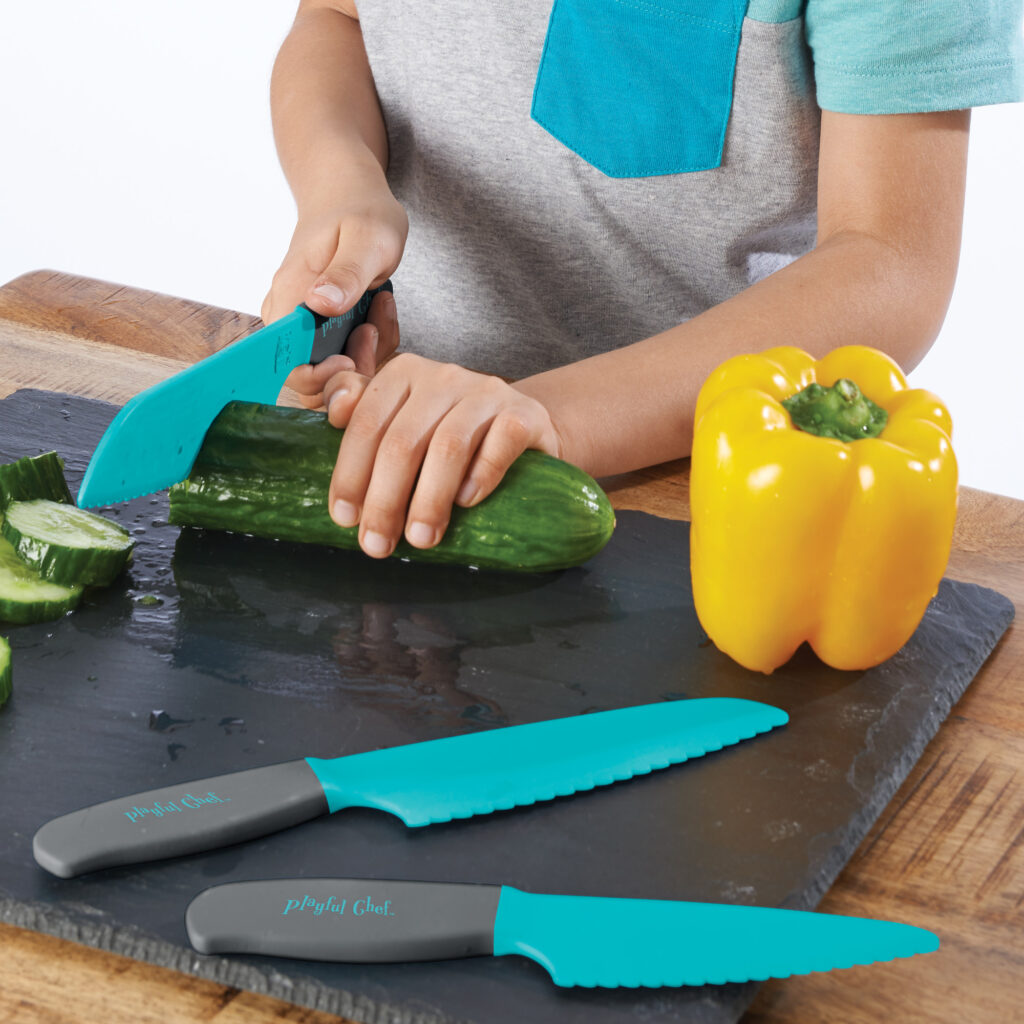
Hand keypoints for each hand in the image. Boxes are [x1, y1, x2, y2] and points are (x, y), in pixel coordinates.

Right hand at [261, 171, 406, 406]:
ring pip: (336, 372)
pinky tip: (380, 307)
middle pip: (316, 382)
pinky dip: (373, 343)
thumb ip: (346, 274)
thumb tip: (319, 305)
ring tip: (380, 305)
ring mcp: (305, 328)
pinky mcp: (323, 330)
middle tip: (375, 325)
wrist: (349, 193)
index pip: (291, 369)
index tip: (353, 355)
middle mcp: (288, 322)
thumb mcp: (367, 237)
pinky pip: (349, 356)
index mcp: (288, 302)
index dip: (324, 378)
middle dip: (356, 367)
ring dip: (370, 352)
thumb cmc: (359, 209)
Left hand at [322, 353, 562, 558]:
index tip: (345, 518)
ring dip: (429, 499)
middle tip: (377, 544)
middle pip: (403, 440)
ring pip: (448, 445)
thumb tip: (334, 413)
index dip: (350, 473)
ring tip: (420, 538)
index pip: (367, 423)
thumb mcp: (405, 421)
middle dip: (384, 499)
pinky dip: (481, 476)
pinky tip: (467, 504)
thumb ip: (364, 415)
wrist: (524, 430)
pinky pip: (501, 443)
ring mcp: (487, 393)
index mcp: (404, 374)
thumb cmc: (455, 435)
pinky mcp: (525, 414)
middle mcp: (443, 377)